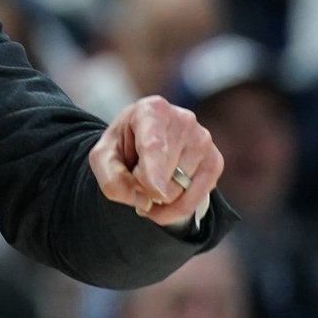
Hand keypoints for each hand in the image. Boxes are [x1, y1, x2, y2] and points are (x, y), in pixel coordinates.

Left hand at [89, 96, 221, 226]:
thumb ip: (112, 180)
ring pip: (179, 189)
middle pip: (164, 174)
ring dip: (160, 197)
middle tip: (135, 175)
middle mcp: (183, 120)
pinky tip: (165, 196)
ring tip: (152, 179)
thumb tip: (146, 201)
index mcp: (152, 110)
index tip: (156, 190)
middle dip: (144, 187)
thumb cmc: (121, 146)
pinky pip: (198, 198)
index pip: (153, 145)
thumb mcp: (102, 159)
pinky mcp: (215, 160)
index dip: (153, 170)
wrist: (142, 141)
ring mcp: (203, 139)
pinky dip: (178, 208)